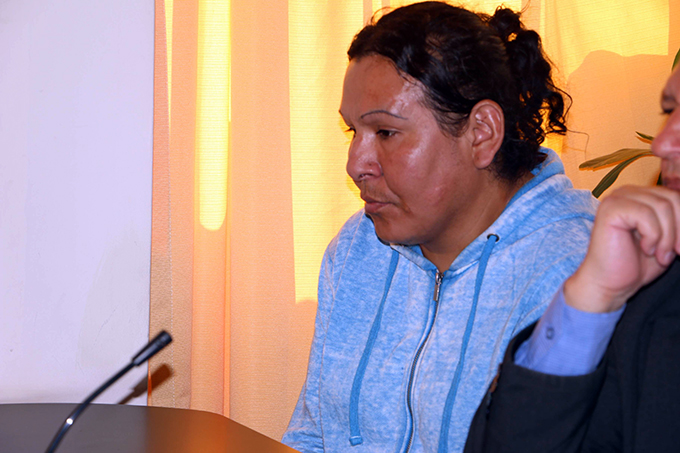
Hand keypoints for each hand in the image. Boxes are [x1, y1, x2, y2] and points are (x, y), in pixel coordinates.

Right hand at [565, 186, 679, 312]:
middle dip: (679, 230)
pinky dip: (652, 236)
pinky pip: (645, 215)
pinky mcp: (610, 210)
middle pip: (671, 199)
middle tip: (675, 253)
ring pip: (662, 206)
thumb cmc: (635, 264)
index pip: (675, 196)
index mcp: (640, 196)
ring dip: (667, 237)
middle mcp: (627, 192)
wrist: (609, 284)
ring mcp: (616, 199)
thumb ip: (678, 222)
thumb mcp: (667, 238)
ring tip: (659, 255)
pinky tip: (645, 249)